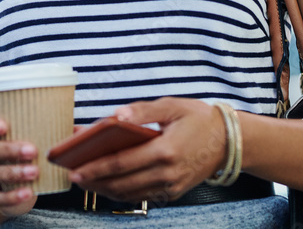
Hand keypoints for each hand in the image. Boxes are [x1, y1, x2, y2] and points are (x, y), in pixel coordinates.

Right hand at [0, 116, 39, 216]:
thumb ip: (41, 133)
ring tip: (35, 172)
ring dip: (12, 172)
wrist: (4, 189)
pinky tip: (28, 192)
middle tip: (32, 151)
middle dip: (8, 149)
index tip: (4, 126)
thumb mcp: (24, 144)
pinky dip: (12, 196)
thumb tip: (75, 129)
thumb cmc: (19, 158)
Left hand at [65, 97, 227, 203]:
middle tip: (73, 176)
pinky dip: (123, 193)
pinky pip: (142, 196)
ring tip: (86, 181)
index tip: (75, 168)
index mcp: (164, 150)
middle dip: (94, 181)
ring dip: (106, 190)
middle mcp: (167, 173)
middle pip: (122, 183)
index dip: (95, 167)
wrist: (228, 141)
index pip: (121, 163)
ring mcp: (171, 186)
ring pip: (130, 194)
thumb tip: (116, 116)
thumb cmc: (197, 118)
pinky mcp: (173, 192)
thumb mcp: (170, 106)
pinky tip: (109, 185)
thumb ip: (141, 111)